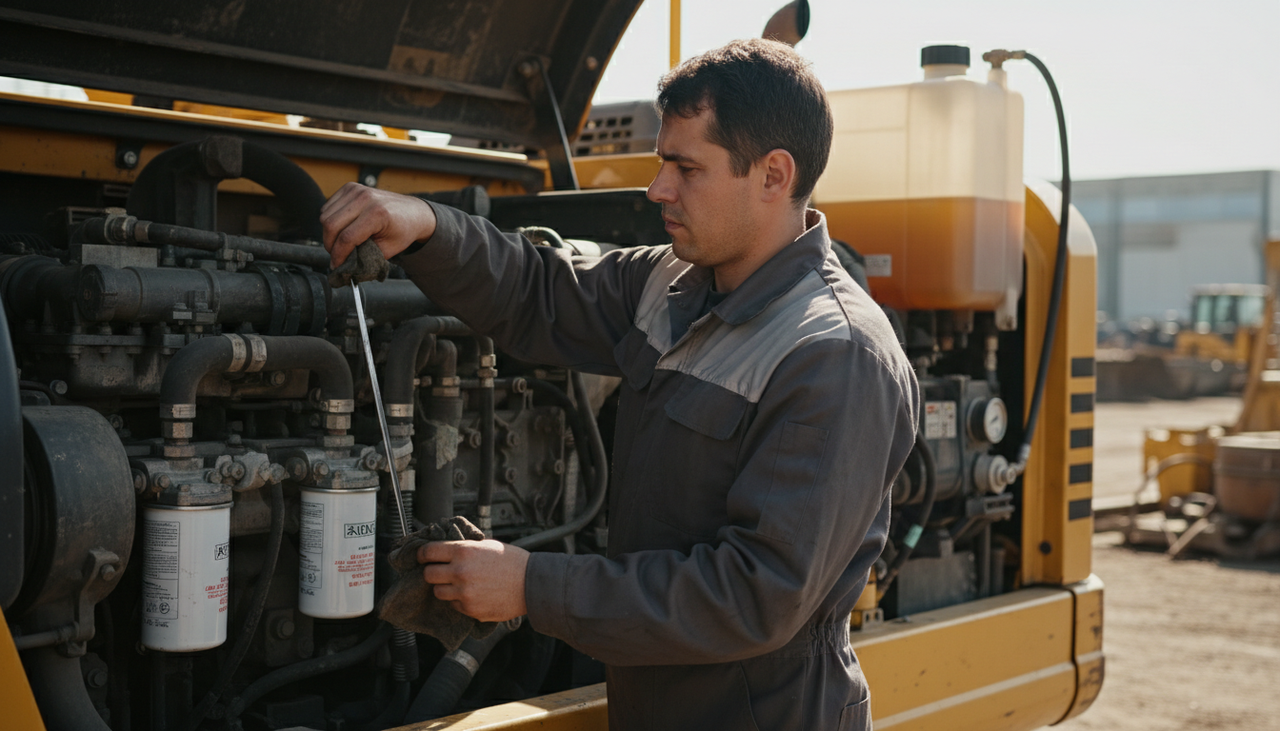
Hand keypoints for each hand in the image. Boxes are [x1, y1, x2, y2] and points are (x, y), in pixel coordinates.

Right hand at [320, 183, 437, 267]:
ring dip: (329, 234)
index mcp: (377, 213)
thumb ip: (365, 257)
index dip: (338, 255)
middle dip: (330, 245)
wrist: (413, 211)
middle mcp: (365, 198)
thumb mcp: (388, 250)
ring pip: (325, 215)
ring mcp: (356, 190)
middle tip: (336, 256)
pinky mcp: (350, 187)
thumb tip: (345, 267)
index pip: (347, 237)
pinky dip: (330, 220)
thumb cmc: (403, 230)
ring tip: (339, 243)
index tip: (336, 266)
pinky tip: (341, 228)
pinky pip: (328, 207)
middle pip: (331, 225)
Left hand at [419, 539, 529, 621]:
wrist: (531, 583)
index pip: (428, 552)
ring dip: (444, 587)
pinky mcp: (470, 609)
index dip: (422, 554)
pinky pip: (453, 605)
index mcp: (464, 552)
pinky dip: (459, 600)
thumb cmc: (512, 562)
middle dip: (432, 572)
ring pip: (438, 592)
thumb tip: (444, 549)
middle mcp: (460, 572)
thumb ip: (464, 547)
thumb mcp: (486, 545)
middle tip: (440, 571)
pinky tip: (472, 593)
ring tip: (458, 584)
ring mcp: (464, 593)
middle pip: (428, 574)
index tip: (423, 557)